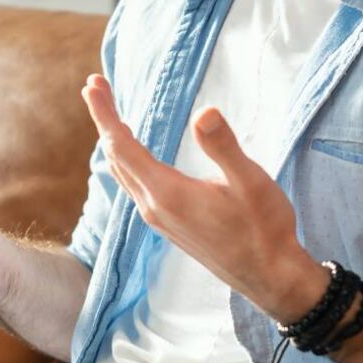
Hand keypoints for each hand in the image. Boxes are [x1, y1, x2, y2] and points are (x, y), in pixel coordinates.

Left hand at [80, 73, 325, 322]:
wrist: (270, 277)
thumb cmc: (265, 228)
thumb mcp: (251, 182)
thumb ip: (224, 146)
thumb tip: (204, 112)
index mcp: (168, 193)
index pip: (121, 146)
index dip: (104, 113)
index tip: (92, 85)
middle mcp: (155, 207)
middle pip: (115, 157)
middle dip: (104, 120)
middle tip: (96, 86)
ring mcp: (159, 219)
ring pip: (123, 174)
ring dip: (114, 141)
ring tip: (111, 113)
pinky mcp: (168, 225)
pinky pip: (135, 186)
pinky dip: (127, 160)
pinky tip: (135, 152)